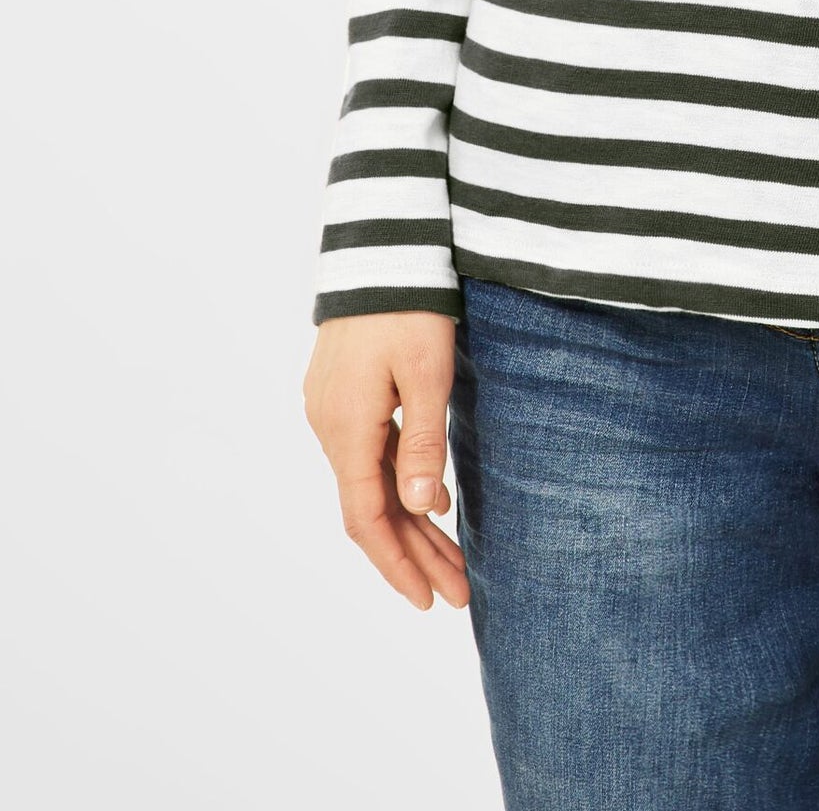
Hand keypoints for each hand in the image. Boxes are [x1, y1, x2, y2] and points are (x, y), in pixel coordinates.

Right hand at [303, 310, 470, 611]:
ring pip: (371, 483)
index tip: (429, 601)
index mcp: (346, 428)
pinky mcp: (342, 392)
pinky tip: (433, 499)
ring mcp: (331, 408)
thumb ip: (422, 441)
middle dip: (415, 555)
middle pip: (371, 509)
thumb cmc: (410, 305)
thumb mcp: (427, 372)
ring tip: (454, 559)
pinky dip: (401, 483)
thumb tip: (418, 510)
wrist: (383, 245)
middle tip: (459, 592)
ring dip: (411, 522)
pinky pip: (369, 454)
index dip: (397, 566)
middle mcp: (329, 425)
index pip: (366, 520)